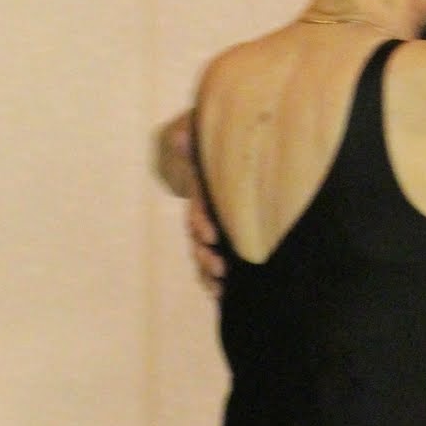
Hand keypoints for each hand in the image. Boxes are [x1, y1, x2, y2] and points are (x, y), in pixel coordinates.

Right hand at [151, 109, 224, 294]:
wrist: (244, 137)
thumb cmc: (223, 135)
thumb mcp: (204, 130)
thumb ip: (190, 132)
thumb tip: (180, 138)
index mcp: (204, 188)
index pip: (198, 208)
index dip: (202, 222)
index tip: (211, 235)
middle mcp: (207, 209)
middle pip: (198, 238)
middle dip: (204, 256)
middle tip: (220, 268)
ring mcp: (216, 224)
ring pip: (204, 253)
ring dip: (208, 272)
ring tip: (220, 287)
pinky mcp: (229, 235)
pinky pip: (218, 259)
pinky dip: (216, 279)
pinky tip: (223, 295)